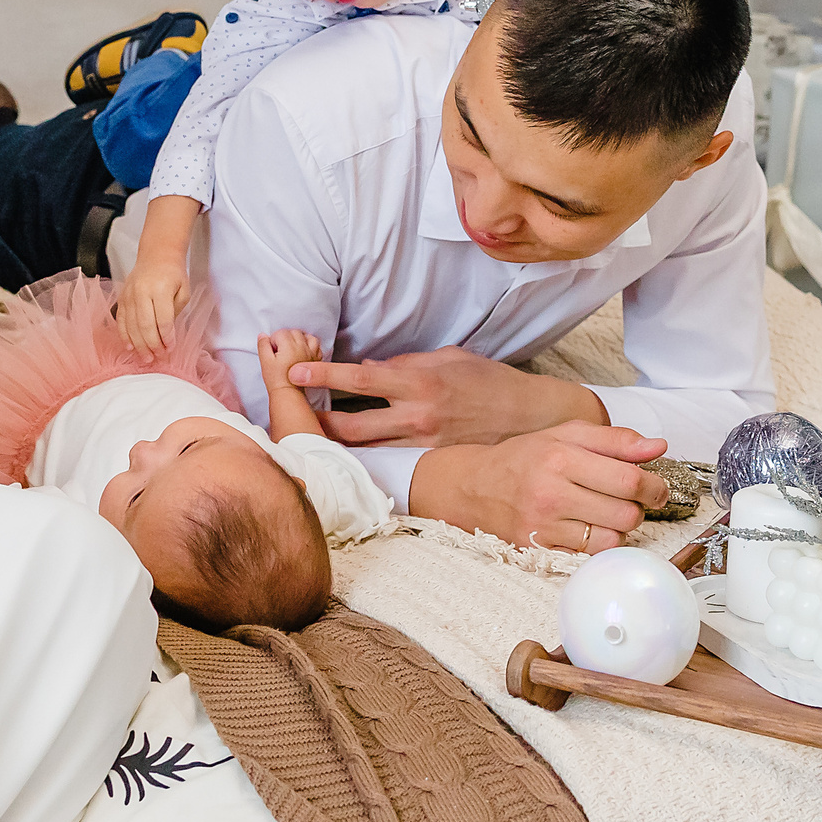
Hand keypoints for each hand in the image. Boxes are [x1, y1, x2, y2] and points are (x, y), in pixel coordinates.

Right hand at [117, 254, 191, 355]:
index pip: (163, 320)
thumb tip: (166, 336)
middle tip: (158, 358)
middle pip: (145, 326)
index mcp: (161, 289)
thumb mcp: (183, 292)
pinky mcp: (122, 298)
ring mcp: (129, 295)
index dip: (167, 338)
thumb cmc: (173, 274)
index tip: (171, 349)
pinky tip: (130, 347)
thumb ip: (174, 313)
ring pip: (132, 326)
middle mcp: (142, 291)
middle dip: (152, 346)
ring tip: (146, 358)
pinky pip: (121, 321)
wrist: (156, 255)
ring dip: (139, 345)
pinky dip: (125, 336)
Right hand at [257, 329, 327, 440]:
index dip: (273, 340)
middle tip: (279, 350)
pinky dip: (310, 344)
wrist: (288, 393)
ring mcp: (310, 352)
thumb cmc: (276, 380)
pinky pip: (316, 345)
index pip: (280, 333)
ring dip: (298, 338)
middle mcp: (302, 347)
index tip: (272, 350)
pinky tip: (303, 350)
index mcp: (289, 346)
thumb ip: (263, 346)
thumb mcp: (265, 361)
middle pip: (293, 332)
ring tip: (291, 347)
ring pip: (306, 336)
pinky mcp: (316, 359)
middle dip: (285, 337)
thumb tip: (263, 336)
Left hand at [288, 347, 604, 447]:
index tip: (295, 371)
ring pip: (365, 451)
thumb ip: (406, 363)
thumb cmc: (489, 381)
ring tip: (308, 436)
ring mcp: (422, 445)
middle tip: (291, 412)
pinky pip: (389, 461)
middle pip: (351, 426)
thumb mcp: (448, 358)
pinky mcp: (430, 463)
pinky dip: (365, 456)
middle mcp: (417, 417)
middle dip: (316, 420)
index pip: (360, 379)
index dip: (323, 375)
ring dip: (335, 444)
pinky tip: (347, 454)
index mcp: (419, 382)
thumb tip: (368, 369)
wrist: (530, 418)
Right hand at [407, 422, 669, 550]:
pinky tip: (590, 528)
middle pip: (625, 512)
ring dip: (620, 527)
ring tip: (606, 513)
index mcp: (560, 456)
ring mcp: (543, 524)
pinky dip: (599, 544)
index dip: (654, 486)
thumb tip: (657, 447)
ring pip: (612, 538)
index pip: (628, 478)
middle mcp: (551, 491)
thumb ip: (614, 439)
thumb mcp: (565, 435)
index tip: (656, 488)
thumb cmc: (523, 458)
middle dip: (639, 508)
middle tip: (631, 500)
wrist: (473, 487)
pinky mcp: (538, 548)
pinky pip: (590, 555)